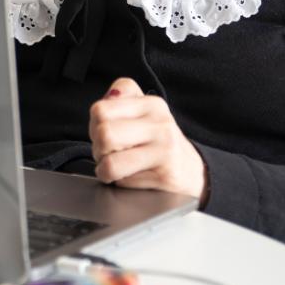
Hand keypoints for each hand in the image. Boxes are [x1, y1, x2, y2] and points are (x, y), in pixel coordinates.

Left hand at [88, 77, 206, 201]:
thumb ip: (118, 102)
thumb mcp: (141, 115)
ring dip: (105, 169)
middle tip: (107, 154)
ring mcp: (165, 147)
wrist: (191, 172)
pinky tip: (131, 177)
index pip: (101, 110)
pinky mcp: (166, 173)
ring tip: (115, 168)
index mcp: (151, 104)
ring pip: (110, 160)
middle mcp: (160, 122)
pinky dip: (119, 182)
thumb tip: (100, 108)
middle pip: (104, 133)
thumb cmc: (157, 143)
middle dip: (98, 149)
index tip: (104, 135)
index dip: (94, 126)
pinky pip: (124, 180)